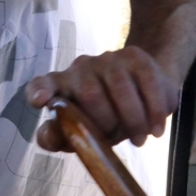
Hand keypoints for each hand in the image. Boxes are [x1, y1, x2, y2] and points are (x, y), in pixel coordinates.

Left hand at [26, 46, 179, 150]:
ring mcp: (107, 59)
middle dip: (106, 123)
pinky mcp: (135, 57)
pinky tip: (155, 130)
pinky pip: (147, 83)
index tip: (40, 101)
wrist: (142, 90)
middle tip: (116, 138)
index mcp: (59, 87)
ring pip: (120, 89)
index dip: (40, 91)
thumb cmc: (104, 116)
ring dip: (132, 120)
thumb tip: (49, 136)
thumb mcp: (82, 132)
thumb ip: (61, 136)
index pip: (41, 85)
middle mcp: (79, 68)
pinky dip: (154, 110)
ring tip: (138, 139)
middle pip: (90, 94)